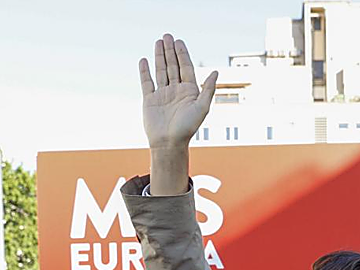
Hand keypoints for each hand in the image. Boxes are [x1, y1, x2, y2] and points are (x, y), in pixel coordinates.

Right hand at [139, 34, 216, 150]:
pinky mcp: (150, 100)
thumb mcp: (202, 108)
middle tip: (167, 36)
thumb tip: (216, 72)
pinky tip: (144, 60)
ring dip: (159, 57)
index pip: (186, 68)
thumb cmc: (187, 128)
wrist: (169, 143)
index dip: (182, 54)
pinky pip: (147, 82)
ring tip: (158, 42)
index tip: (178, 41)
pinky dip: (145, 71)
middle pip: (173, 66)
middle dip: (170, 51)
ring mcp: (162, 94)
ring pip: (161, 71)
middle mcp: (176, 91)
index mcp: (189, 92)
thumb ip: (208, 89)